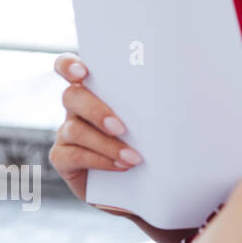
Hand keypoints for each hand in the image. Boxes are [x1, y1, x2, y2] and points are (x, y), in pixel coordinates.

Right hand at [49, 54, 143, 207]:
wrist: (144, 177)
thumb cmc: (152, 138)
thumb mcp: (153, 116)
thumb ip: (152, 100)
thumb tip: (178, 88)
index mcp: (96, 89)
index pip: (68, 67)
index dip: (68, 65)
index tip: (82, 72)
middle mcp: (77, 107)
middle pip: (72, 96)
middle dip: (96, 111)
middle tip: (122, 128)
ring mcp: (67, 132)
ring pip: (74, 130)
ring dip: (106, 144)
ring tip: (134, 157)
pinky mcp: (62, 158)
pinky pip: (73, 156)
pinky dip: (100, 160)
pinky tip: (121, 165)